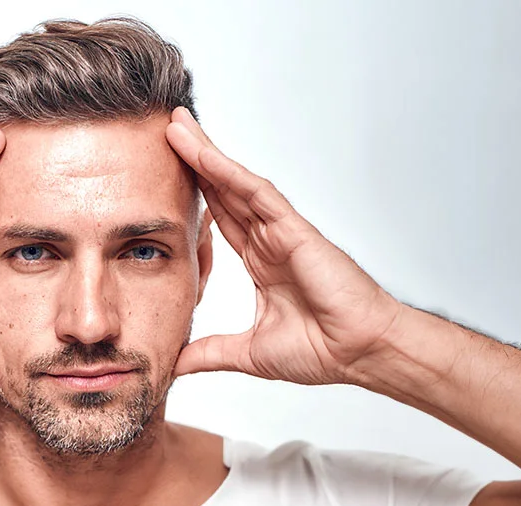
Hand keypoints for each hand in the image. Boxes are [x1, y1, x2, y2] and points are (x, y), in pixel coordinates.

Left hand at [165, 107, 402, 385]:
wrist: (358, 354)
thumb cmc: (321, 351)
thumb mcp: (247, 353)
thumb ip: (210, 353)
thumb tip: (175, 364)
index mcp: (261, 262)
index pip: (219, 219)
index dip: (193, 194)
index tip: (163, 176)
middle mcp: (269, 240)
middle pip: (223, 190)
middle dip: (194, 160)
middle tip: (164, 130)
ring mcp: (281, 231)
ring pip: (235, 182)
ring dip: (205, 153)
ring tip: (176, 126)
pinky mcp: (294, 229)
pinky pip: (257, 193)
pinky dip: (228, 171)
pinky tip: (203, 153)